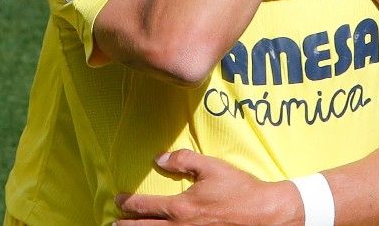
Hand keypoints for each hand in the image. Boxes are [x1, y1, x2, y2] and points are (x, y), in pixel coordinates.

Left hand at [115, 150, 301, 225]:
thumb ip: (184, 160)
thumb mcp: (211, 168)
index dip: (128, 203)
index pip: (145, 206)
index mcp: (181, 207)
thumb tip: (160, 159)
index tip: (118, 199)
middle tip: (114, 222)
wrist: (264, 214)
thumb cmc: (239, 190)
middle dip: (127, 225)